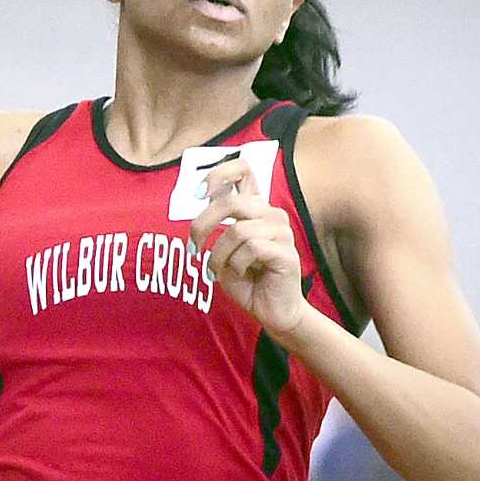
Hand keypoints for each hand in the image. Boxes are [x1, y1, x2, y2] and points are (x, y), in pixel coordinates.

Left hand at [189, 163, 306, 342]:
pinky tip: (242, 273)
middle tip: (194, 247)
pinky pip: (250, 249)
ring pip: (237, 231)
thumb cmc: (247, 281)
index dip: (219, 173)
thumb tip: (198, 215)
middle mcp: (270, 214)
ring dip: (219, 256)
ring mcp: (281, 231)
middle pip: (230, 203)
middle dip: (202, 226)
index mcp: (255, 209)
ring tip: (218, 270)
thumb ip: (215, 230)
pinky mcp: (285, 251)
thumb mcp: (223, 252)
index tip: (198, 193)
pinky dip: (236, 265)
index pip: (243, 170)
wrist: (271, 310)